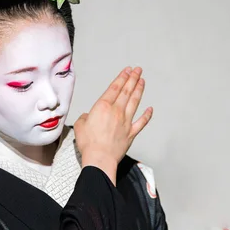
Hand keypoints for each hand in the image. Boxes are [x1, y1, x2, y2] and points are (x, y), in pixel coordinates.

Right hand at [74, 67, 152, 183]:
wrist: (100, 158)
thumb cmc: (89, 144)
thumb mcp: (79, 126)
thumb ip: (85, 118)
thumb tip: (88, 117)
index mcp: (103, 107)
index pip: (115, 88)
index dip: (122, 77)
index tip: (127, 71)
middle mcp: (116, 111)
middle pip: (127, 91)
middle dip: (133, 79)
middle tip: (138, 71)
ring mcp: (126, 122)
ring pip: (135, 102)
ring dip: (139, 90)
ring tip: (142, 81)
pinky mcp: (131, 133)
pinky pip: (141, 122)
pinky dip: (147, 115)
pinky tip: (150, 109)